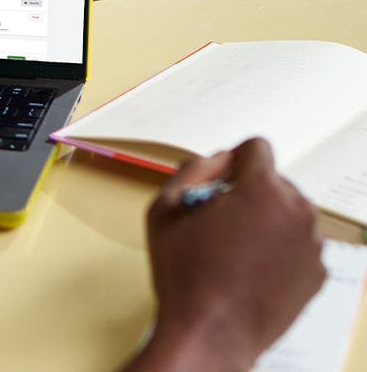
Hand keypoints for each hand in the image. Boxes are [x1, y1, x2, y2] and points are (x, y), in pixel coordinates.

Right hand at [124, 138, 325, 371]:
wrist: (211, 335)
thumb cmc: (184, 274)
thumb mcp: (164, 210)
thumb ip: (191, 171)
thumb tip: (218, 159)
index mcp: (261, 189)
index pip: (256, 148)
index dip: (230, 162)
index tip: (216, 187)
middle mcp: (297, 211)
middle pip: (274, 181)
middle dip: (249, 193)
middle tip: (219, 225)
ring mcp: (312, 245)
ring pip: (288, 212)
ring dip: (266, 220)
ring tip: (235, 251)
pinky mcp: (318, 273)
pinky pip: (298, 243)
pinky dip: (279, 249)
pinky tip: (253, 271)